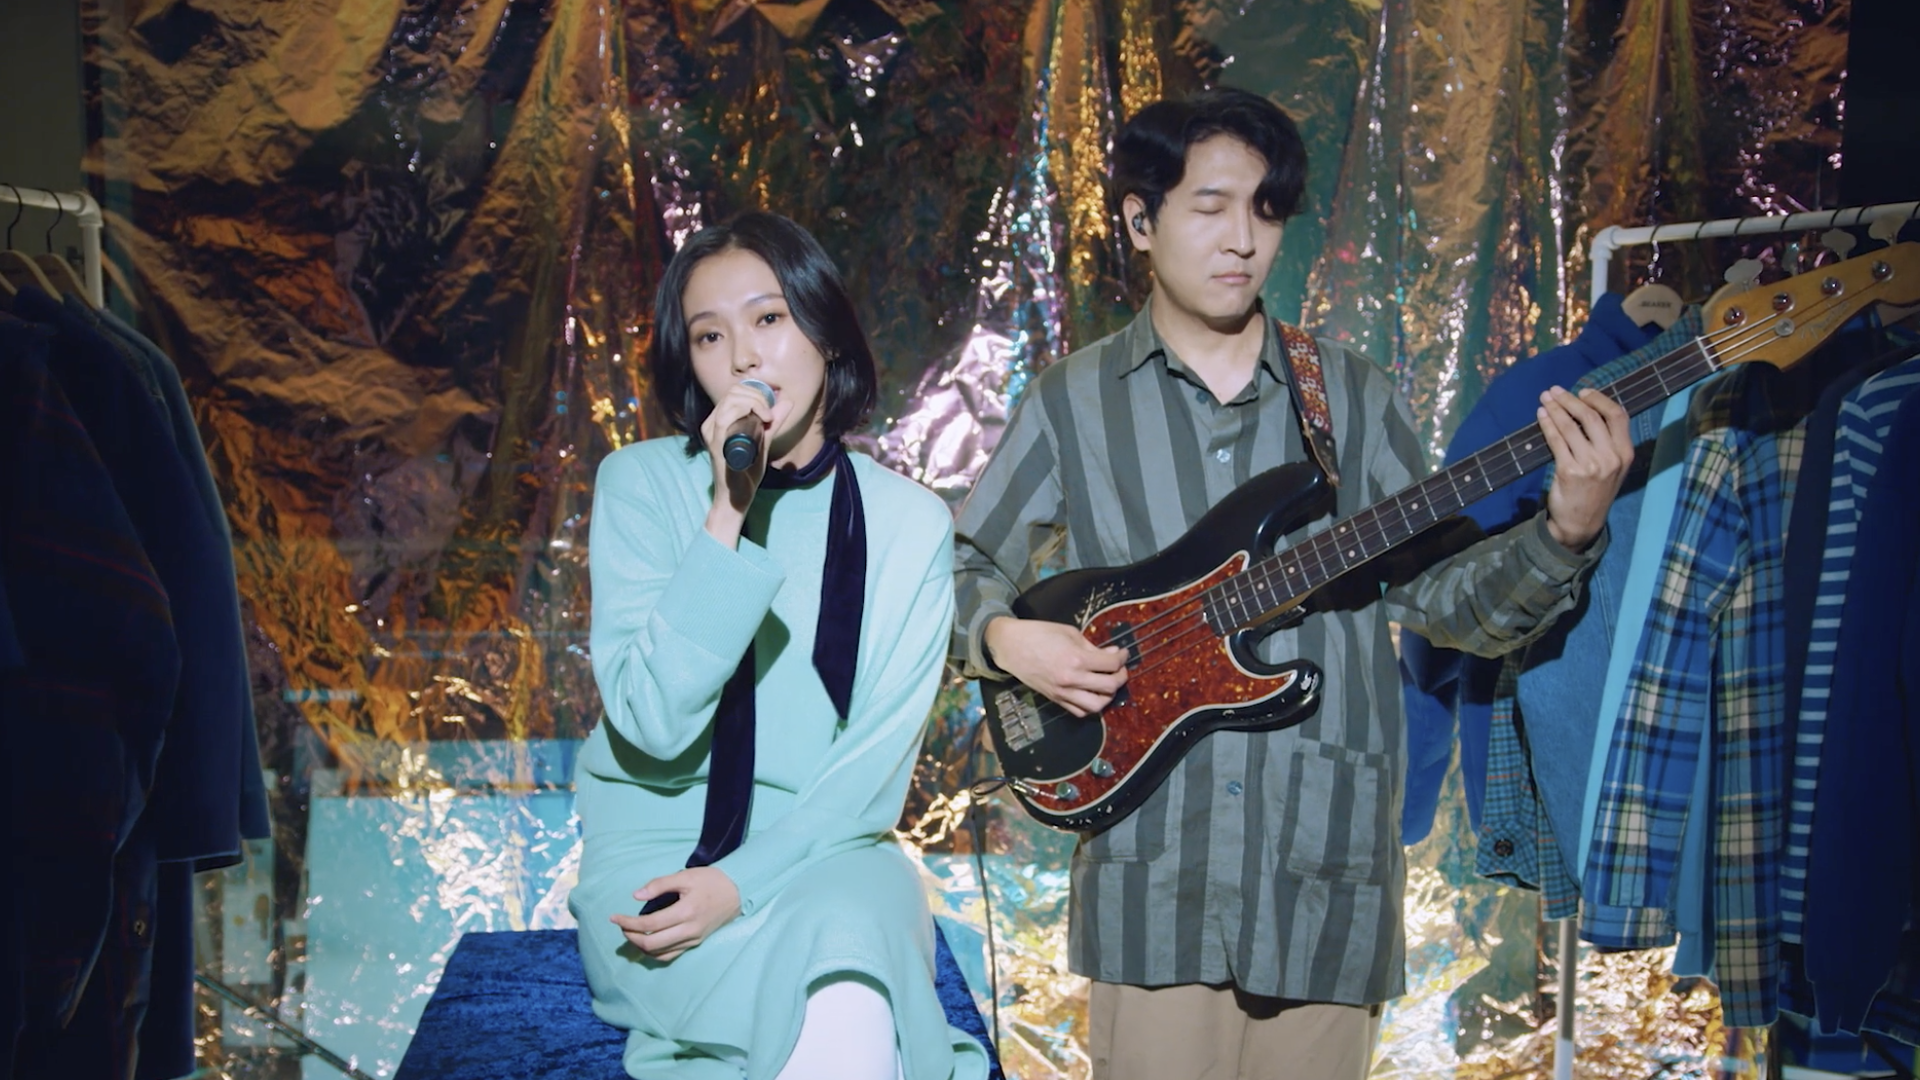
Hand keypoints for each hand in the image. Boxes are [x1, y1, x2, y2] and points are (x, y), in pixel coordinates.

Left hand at [609, 866, 741, 962]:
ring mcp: (693, 939)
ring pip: (660, 953)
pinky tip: (647, 943)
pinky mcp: (695, 943)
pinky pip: (671, 955)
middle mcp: (689, 930)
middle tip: (621, 926)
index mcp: (686, 912)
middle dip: (631, 936)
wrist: (738, 892)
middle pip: (651, 943)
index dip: (628, 923)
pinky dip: (655, 952)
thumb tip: (636, 896)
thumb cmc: (711, 881)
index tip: (614, 917)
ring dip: (641, 946)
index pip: (649, 924)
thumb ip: (660, 884)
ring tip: (631, 933)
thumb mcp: (685, 876)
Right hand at [700, 382, 793, 545]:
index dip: (756, 392)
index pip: (735, 392)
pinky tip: (762, 420)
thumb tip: (787, 402)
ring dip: (755, 402)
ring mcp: (712, 432)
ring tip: (768, 418)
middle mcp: (711, 424)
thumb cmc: (746, 472)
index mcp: (719, 421)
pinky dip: (748, 410)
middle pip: (733, 392)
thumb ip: (773, 423)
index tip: (771, 408)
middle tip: (770, 414)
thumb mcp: (762, 441)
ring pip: (731, 399)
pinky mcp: (716, 442)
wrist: (736, 497)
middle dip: (757, 396)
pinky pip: (727, 416)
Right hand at [984, 616, 1128, 717]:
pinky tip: (1093, 694)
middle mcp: (1072, 679)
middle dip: (1121, 677)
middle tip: (1120, 669)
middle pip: (1109, 686)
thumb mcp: (1070, 633)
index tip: (1123, 653)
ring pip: (1097, 705)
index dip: (1122, 657)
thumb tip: (1113, 654)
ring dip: (1108, 696)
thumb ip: (1093, 646)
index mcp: (1076, 659)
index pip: (1111, 664)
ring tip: (1108, 684)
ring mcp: (1063, 692)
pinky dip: (1091, 706)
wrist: (1011, 646)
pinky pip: (1079, 712)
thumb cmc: (1039, 634)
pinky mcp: (1055, 699)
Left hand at [1537, 386, 1632, 552]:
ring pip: (1570, 427)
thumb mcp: (1613, 467)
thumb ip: (1607, 441)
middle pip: (1591, 417)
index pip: (1617, 415)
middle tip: (1555, 391)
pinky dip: (1547, 424)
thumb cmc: (1596, 490)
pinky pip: (1556, 440)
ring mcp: (1590, 465)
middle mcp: (1611, 457)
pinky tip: (1541, 416)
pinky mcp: (1569, 471)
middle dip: (1570, 400)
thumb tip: (1585, 408)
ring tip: (1545, 399)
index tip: (1582, 391)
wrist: (1582, 522)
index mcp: (1626, 453)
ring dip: (1555, 409)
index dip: (1599, 399)